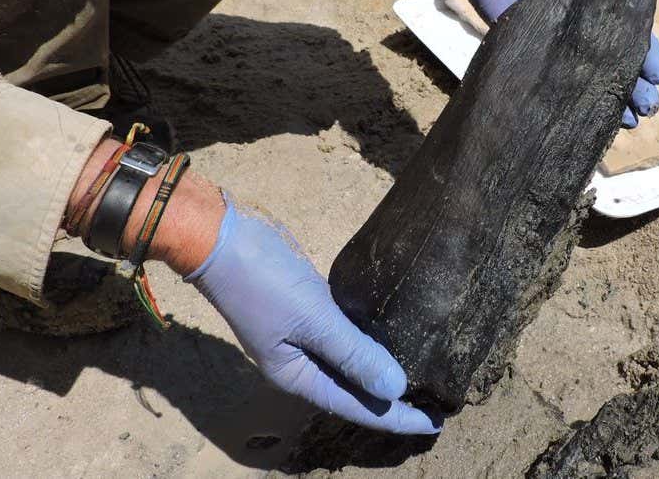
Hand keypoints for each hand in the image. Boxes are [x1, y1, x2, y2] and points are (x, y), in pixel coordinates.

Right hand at [185, 199, 439, 434]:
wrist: (220, 235)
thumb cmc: (261, 279)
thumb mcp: (311, 317)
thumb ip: (353, 352)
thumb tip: (396, 388)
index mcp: (297, 375)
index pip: (356, 405)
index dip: (396, 416)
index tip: (437, 423)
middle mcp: (300, 363)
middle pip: (354, 389)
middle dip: (392, 399)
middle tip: (437, 403)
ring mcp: (302, 335)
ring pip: (350, 361)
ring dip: (382, 369)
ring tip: (422, 375)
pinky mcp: (307, 307)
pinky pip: (345, 332)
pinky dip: (368, 339)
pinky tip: (393, 334)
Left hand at [438, 0, 658, 127]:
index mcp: (607, 2)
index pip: (636, 35)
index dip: (651, 56)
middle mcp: (588, 27)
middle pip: (619, 64)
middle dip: (636, 87)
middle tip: (649, 104)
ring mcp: (560, 41)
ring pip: (592, 78)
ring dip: (612, 101)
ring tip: (627, 118)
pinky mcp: (532, 48)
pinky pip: (555, 79)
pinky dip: (570, 98)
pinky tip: (584, 114)